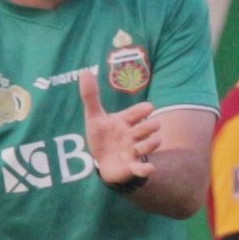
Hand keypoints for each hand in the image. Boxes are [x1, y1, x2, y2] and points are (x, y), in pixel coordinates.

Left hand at [74, 70, 162, 186]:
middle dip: (148, 126)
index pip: (143, 110)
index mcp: (127, 120)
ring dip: (147, 145)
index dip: (144, 109)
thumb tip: (85, 71)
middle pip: (153, 125)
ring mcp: (136, 150)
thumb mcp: (94, 117)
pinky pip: (144, 168)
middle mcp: (135, 134)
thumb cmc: (101, 137)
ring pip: (154, 144)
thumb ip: (90, 96)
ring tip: (135, 149)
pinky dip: (146, 169)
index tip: (144, 111)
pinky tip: (148, 167)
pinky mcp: (133, 166)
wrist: (100, 162)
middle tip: (135, 132)